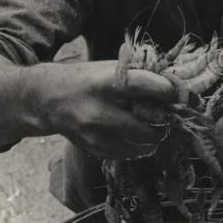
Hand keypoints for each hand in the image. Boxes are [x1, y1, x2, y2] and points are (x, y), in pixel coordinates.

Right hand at [39, 60, 176, 159]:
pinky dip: (140, 145)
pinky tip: (136, 133)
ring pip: (143, 145)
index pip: (142, 86)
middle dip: (163, 122)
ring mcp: (96, 136)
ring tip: (152, 124)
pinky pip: (131, 154)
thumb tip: (172, 87)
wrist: (46, 100)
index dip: (165, 90)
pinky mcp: (95, 150)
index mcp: (103, 84)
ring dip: (154, 136)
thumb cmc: (83, 79)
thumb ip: (137, 76)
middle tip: (166, 115)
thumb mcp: (107, 68)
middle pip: (147, 126)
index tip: (176, 93)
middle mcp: (98, 112)